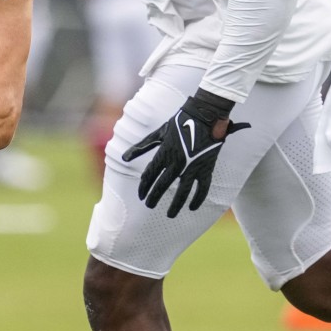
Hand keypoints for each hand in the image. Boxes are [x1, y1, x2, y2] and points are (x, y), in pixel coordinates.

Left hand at [122, 88, 250, 217]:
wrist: (204, 116)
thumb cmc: (179, 123)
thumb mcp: (158, 133)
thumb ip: (141, 146)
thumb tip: (124, 157)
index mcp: (164, 154)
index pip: (149, 176)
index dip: (144, 187)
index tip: (141, 196)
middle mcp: (176, 163)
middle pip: (162, 186)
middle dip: (154, 198)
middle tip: (150, 205)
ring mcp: (192, 167)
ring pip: (182, 192)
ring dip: (175, 205)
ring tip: (170, 214)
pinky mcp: (206, 168)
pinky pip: (202, 188)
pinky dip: (197, 199)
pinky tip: (192, 207)